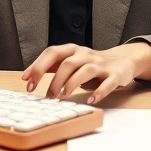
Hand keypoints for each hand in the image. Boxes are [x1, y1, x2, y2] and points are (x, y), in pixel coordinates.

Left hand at [21, 44, 140, 104]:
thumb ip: (52, 66)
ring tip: (63, 97)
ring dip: (71, 85)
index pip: (52, 53)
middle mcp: (85, 54)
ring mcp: (100, 64)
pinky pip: (107, 83)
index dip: (38, 66)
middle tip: (48, 97)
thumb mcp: (71, 61)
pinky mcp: (115, 74)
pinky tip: (91, 100)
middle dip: (54, 81)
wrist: (123, 60)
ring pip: (84, 71)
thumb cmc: (91, 64)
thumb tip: (28, 76)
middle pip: (67, 63)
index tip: (27, 81)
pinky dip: (99, 92)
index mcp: (72, 50)